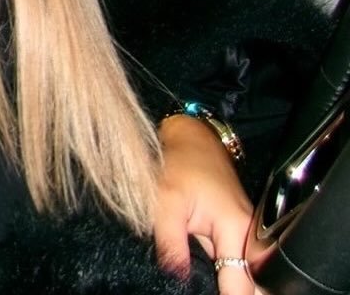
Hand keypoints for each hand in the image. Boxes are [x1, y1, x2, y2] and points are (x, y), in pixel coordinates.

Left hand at [153, 114, 259, 294]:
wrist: (193, 138)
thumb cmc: (180, 163)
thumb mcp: (166, 199)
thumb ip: (171, 242)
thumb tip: (178, 279)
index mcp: (238, 229)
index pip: (241, 285)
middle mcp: (250, 236)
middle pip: (251, 285)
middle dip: (233, 291)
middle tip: (201, 286)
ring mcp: (247, 237)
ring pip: (246, 277)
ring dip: (230, 284)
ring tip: (209, 279)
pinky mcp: (239, 236)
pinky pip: (239, 266)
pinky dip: (229, 275)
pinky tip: (215, 279)